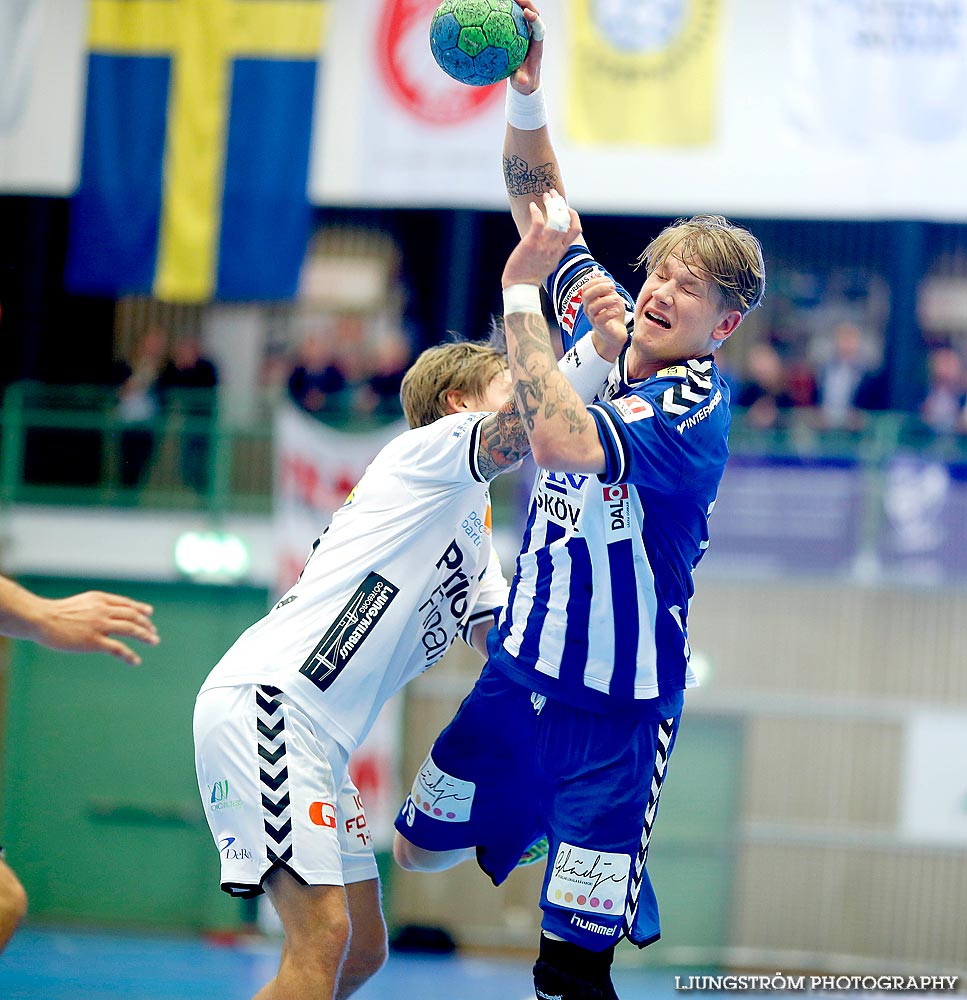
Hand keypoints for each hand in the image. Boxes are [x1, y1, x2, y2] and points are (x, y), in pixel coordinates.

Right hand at [37, 591, 158, 665]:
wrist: (40, 618)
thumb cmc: (56, 613)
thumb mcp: (80, 603)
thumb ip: (95, 606)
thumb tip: (107, 614)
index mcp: (99, 599)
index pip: (126, 603)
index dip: (139, 609)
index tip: (149, 614)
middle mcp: (103, 610)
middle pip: (132, 615)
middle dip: (145, 624)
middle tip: (153, 632)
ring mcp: (99, 625)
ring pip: (130, 629)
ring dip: (144, 635)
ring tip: (154, 641)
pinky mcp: (93, 641)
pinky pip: (118, 648)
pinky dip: (129, 655)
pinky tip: (136, 661)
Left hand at [502, 191, 580, 288]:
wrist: (520, 287)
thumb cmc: (532, 275)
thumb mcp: (549, 263)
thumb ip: (554, 251)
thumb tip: (555, 242)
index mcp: (561, 251)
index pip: (576, 229)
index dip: (574, 215)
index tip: (566, 207)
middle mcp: (555, 247)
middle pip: (565, 219)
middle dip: (561, 203)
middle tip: (553, 194)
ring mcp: (544, 245)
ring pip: (554, 219)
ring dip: (551, 203)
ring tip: (545, 196)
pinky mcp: (531, 243)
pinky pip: (538, 222)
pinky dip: (536, 211)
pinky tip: (533, 206)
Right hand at [510, 0, 544, 92]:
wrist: (525, 80)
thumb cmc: (525, 81)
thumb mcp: (523, 83)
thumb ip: (522, 80)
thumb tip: (521, 82)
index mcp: (536, 45)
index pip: (539, 28)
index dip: (534, 20)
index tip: (526, 14)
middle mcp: (532, 35)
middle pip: (533, 13)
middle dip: (526, 3)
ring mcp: (525, 32)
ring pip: (522, 13)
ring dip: (514, 4)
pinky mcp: (517, 33)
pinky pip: (510, 19)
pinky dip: (503, 12)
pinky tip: (489, 8)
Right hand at [583, 273, 628, 362]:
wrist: (614, 334)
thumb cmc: (613, 315)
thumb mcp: (613, 298)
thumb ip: (609, 290)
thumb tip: (608, 282)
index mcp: (590, 300)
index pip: (586, 287)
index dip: (596, 281)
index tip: (609, 281)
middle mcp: (588, 309)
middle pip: (587, 295)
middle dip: (600, 288)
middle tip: (612, 287)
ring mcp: (593, 318)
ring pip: (593, 307)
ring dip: (606, 300)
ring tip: (616, 299)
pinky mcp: (600, 327)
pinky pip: (600, 319)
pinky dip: (609, 313)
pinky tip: (616, 311)